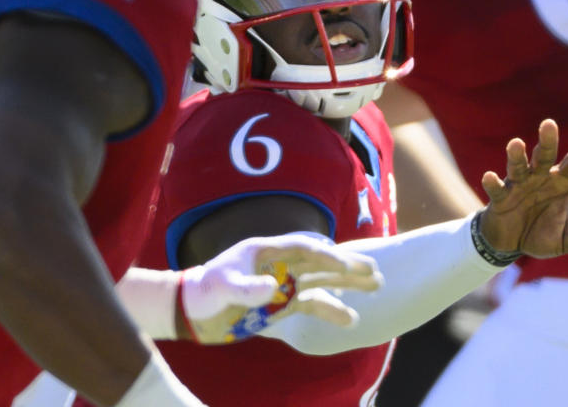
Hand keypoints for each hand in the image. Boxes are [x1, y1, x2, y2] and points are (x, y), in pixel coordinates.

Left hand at [180, 234, 382, 343]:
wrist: (192, 312)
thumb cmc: (205, 291)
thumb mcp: (223, 286)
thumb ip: (248, 287)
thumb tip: (274, 289)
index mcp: (267, 251)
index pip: (303, 247)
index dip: (325, 253)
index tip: (345, 263)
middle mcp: (280, 264)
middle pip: (320, 261)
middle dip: (348, 265)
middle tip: (375, 270)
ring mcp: (284, 284)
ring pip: (322, 281)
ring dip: (347, 284)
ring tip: (375, 286)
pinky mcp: (283, 305)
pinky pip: (313, 304)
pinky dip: (332, 309)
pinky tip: (351, 318)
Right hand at [478, 119, 567, 260]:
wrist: (512, 243)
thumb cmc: (543, 233)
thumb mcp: (567, 240)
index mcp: (561, 183)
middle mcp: (540, 178)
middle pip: (544, 156)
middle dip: (546, 141)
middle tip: (548, 123)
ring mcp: (519, 185)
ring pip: (518, 166)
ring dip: (517, 155)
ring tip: (516, 143)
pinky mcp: (500, 198)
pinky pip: (496, 189)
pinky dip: (493, 182)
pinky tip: (489, 176)